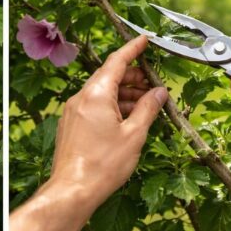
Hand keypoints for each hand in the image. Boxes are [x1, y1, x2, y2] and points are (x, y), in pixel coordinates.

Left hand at [51, 35, 167, 204]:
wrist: (72, 190)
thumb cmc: (103, 164)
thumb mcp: (134, 135)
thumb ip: (148, 109)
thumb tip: (159, 92)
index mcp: (96, 94)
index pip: (116, 61)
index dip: (132, 49)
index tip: (145, 39)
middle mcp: (80, 97)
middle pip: (109, 77)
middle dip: (133, 77)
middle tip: (154, 83)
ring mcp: (73, 111)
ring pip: (102, 93)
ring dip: (124, 95)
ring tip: (146, 105)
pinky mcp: (71, 125)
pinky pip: (93, 107)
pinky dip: (112, 107)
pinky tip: (127, 119)